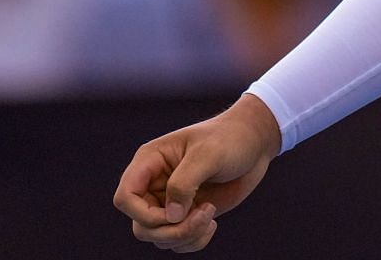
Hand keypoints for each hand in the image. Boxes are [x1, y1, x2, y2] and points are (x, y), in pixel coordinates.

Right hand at [113, 94, 282, 251]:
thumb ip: (185, 183)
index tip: (175, 212)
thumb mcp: (208, 154)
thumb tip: (171, 216)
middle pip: (142, 226)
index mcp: (150, 162)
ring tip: (210, 215)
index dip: (143, 214)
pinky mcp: (186, 214)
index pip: (125, 198)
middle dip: (172, 230)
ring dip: (185, 236)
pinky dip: (193, 241)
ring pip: (158, 237)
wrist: (255, 144)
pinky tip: (212, 224)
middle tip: (204, 215)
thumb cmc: (230, 139)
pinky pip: (177, 242)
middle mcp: (154, 184)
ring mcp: (170, 201)